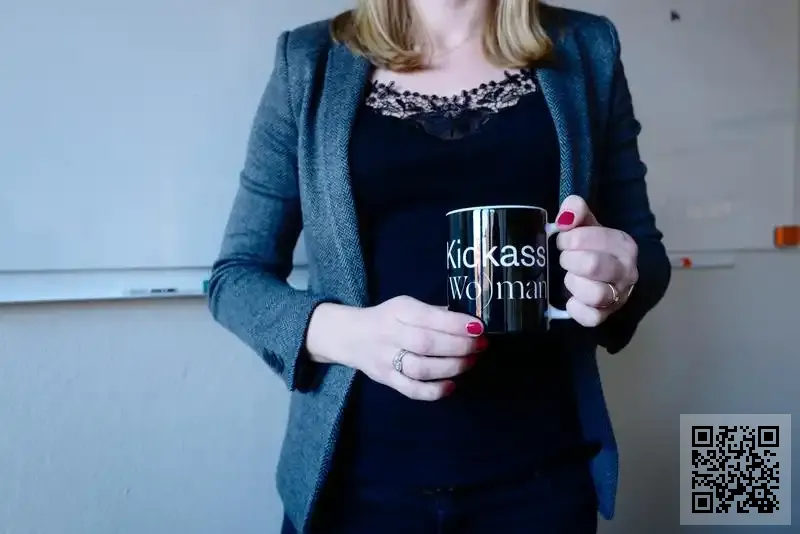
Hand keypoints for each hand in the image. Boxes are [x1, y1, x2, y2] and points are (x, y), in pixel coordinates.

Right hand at [305, 297, 486, 400]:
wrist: (350, 336)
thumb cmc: (387, 318)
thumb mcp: (406, 305)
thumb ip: (433, 313)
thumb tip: (468, 321)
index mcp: (398, 311)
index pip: (429, 318)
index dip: (455, 324)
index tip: (479, 327)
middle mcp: (390, 335)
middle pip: (426, 344)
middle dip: (459, 346)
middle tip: (481, 346)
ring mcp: (386, 360)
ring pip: (421, 368)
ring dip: (451, 367)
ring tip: (470, 362)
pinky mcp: (386, 380)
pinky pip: (411, 390)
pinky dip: (434, 391)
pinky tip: (451, 386)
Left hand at [554, 195, 637, 326]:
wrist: (610, 278)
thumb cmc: (594, 248)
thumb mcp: (587, 224)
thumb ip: (576, 211)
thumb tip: (565, 217)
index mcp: (623, 244)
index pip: (589, 237)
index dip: (568, 238)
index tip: (564, 241)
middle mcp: (626, 271)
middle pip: (592, 265)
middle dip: (569, 260)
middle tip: (565, 259)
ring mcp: (618, 296)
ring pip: (595, 294)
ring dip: (573, 283)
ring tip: (570, 277)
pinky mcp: (605, 316)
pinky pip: (590, 317)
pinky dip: (576, 309)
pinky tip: (571, 299)